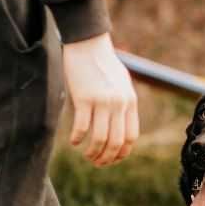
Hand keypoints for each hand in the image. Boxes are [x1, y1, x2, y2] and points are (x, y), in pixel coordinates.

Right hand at [63, 32, 138, 165]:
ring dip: (93, 153)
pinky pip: (82, 127)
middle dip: (107, 158)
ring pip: (100, 139)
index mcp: (130, 102)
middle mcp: (119, 104)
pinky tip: (73, 142)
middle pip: (116, 142)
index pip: (131, 137)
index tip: (112, 159)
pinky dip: (77, 139)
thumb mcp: (122, 84)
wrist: (88, 43)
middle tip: (97, 162)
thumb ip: (124, 104)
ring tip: (86, 155)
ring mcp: (102, 101)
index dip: (122, 153)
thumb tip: (121, 126)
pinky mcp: (84, 98)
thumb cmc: (103, 64)